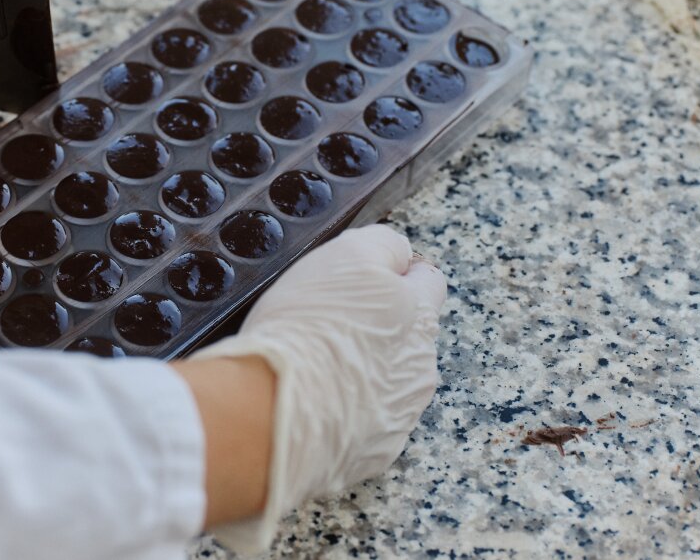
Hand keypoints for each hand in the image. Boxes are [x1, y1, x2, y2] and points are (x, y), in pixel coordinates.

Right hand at [195, 224, 445, 552]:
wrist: (272, 412)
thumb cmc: (305, 329)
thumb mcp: (346, 257)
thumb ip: (382, 246)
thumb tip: (397, 253)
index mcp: (419, 316)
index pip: (428, 281)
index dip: (396, 274)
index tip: (363, 280)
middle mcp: (421, 367)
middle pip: (410, 335)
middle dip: (379, 327)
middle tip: (329, 324)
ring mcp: (400, 415)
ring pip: (389, 382)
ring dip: (363, 372)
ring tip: (315, 369)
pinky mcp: (374, 453)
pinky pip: (365, 424)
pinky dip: (345, 412)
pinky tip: (313, 405)